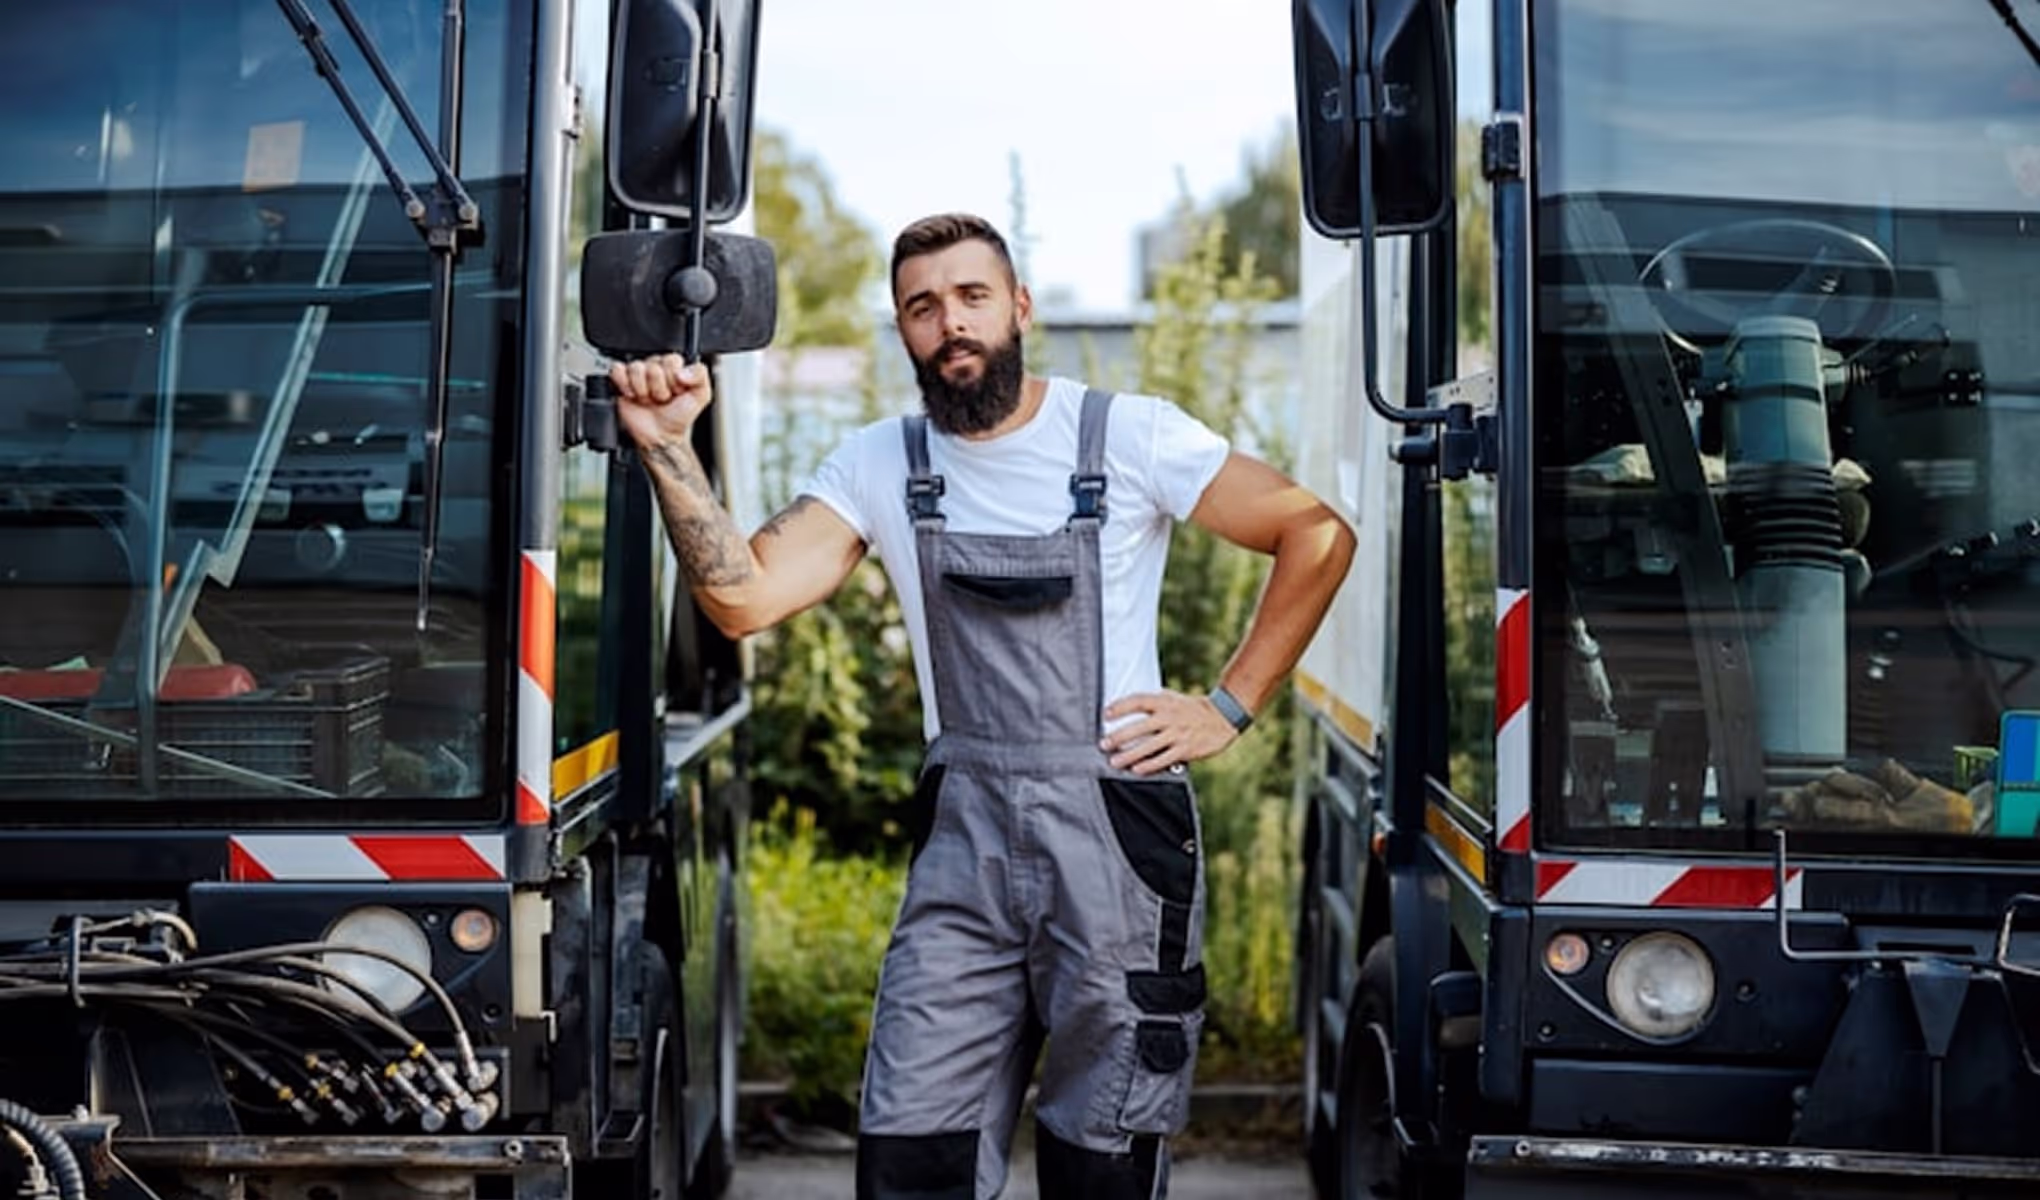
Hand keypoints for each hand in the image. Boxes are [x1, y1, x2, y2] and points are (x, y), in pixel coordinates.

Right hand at [610, 353, 713, 448]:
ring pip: (636, 368)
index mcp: (674, 367)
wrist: (660, 435)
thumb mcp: (701, 396)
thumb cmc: (679, 416)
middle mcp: (655, 367)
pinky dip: (624, 384)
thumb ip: (701, 376)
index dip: (673, 379)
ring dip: (643, 390)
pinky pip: (617, 370)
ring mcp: (638, 374)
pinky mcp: (621, 380)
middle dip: (659, 388)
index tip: (676, 391)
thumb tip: (683, 371)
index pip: (671, 360)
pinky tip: (633, 395)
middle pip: (653, 365)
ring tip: (648, 399)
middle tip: (662, 399)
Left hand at [1100, 690, 1239, 774]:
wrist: (1223, 717)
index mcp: (1165, 701)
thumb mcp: (1173, 698)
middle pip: (1139, 727)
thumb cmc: (1192, 708)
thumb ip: (1154, 701)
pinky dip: (1148, 766)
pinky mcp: (1185, 750)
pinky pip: (1163, 759)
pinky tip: (1136, 770)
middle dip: (1119, 737)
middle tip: (1104, 744)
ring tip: (1114, 761)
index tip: (1106, 714)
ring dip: (1129, 755)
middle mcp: (1169, 717)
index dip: (1120, 707)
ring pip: (1148, 746)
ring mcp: (1177, 734)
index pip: (1138, 701)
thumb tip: (1129, 705)